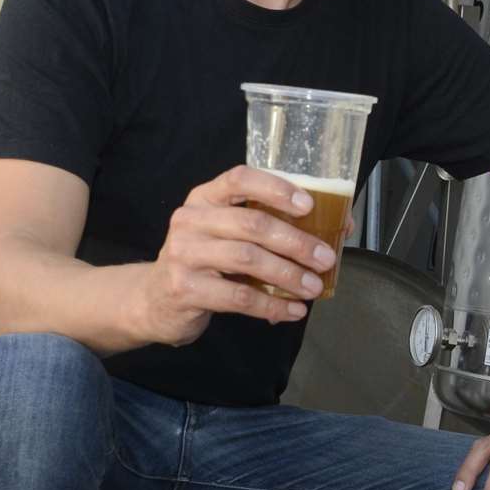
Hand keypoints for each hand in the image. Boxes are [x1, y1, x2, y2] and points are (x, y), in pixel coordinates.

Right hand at [135, 165, 337, 345]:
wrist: (153, 299)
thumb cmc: (203, 262)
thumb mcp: (226, 235)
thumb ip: (268, 227)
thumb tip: (336, 228)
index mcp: (205, 198)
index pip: (239, 179)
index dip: (276, 188)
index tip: (308, 205)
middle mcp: (191, 220)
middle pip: (252, 224)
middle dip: (296, 242)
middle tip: (325, 258)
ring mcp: (184, 254)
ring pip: (247, 259)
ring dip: (288, 275)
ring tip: (313, 287)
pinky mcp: (185, 289)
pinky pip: (238, 297)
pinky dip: (272, 305)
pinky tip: (293, 310)